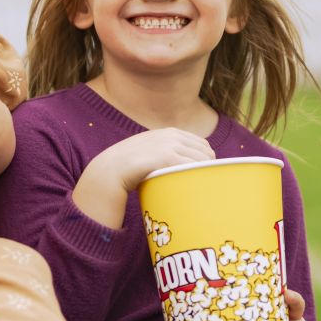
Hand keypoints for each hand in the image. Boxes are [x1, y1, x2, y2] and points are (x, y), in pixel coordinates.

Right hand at [72, 129, 213, 229]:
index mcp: (170, 133)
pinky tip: (195, 186)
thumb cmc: (129, 167)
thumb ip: (165, 153)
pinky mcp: (167, 156)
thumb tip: (180, 168)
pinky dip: (197, 175)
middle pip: (205, 151)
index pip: (201, 143)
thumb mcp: (150, 152)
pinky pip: (192, 165)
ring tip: (202, 188)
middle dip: (209, 167)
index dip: (206, 159)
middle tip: (206, 184)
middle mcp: (172, 135)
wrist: (111, 169)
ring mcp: (169, 144)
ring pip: (202, 159)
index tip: (205, 174)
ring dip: (205, 173)